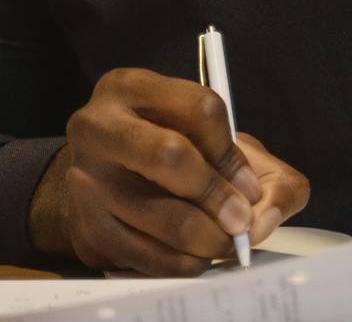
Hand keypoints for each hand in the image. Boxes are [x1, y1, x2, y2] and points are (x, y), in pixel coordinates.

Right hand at [29, 67, 310, 274]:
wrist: (99, 179)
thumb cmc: (163, 150)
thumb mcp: (208, 138)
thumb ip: (258, 166)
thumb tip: (265, 213)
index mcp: (131, 88)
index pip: (200, 108)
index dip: (232, 152)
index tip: (247, 184)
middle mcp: (99, 127)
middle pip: (172, 155)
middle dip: (219, 196)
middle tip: (240, 220)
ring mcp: (87, 179)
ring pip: (166, 218)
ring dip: (210, 238)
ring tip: (225, 242)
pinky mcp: (89, 227)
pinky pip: (150, 256)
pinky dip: (185, 263)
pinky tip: (198, 256)